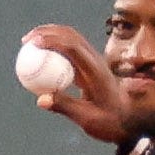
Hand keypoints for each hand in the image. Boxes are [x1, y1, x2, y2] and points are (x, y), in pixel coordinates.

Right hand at [20, 24, 134, 145]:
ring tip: (29, 43)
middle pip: (70, 35)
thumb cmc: (110, 122)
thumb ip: (65, 107)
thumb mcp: (87, 119)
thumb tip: (41, 100)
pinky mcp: (89, 66)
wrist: (128, 120)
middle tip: (26, 40)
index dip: (52, 41)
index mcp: (96, 71)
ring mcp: (93, 62)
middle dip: (47, 32)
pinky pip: (69, 51)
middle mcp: (95, 61)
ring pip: (70, 39)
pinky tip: (39, 56)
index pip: (73, 48)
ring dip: (50, 35)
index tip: (33, 44)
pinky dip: (54, 48)